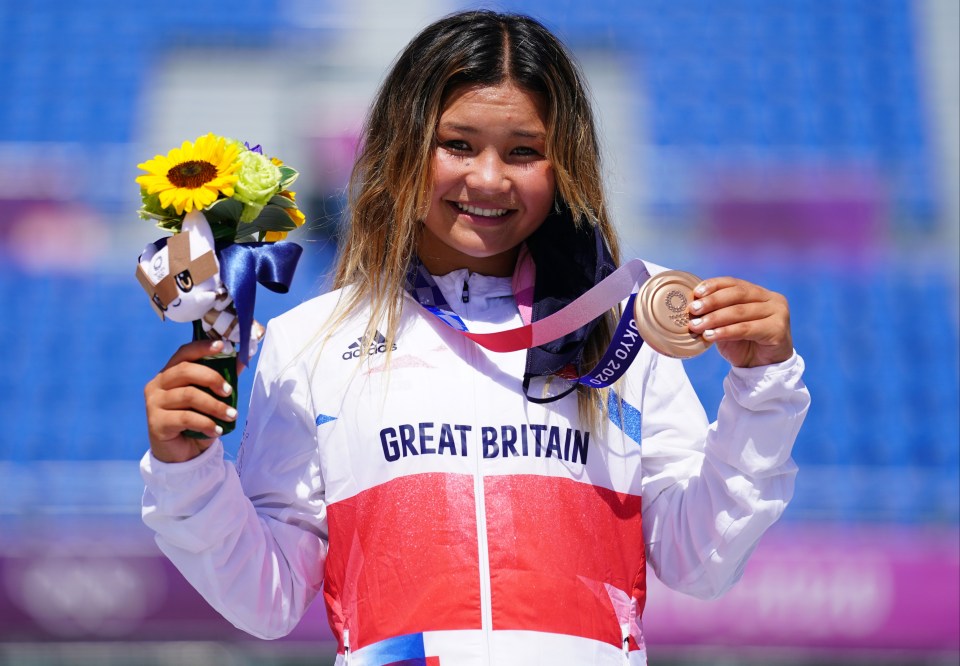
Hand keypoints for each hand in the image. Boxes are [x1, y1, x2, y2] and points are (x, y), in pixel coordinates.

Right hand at [144, 339, 239, 462]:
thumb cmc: (196, 421)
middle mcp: (157, 384)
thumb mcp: (210, 399)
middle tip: (229, 391)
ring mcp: (154, 403)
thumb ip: (223, 379)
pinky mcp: (156, 422)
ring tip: (231, 415)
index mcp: (169, 373)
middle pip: (186, 371)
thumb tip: (243, 359)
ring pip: (189, 395)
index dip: (203, 347)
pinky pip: (186, 418)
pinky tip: (217, 430)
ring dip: (215, 406)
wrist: (181, 454)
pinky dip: (206, 423)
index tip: (223, 346)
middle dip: (212, 378)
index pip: (184, 353)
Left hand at [686, 277, 792, 367]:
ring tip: (696, 326)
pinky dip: (725, 332)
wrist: (762, 368)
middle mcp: (772, 299)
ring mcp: (778, 313)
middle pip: (737, 294)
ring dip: (714, 318)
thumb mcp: (726, 325)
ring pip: (740, 311)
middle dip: (712, 301)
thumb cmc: (743, 344)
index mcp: (759, 293)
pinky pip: (746, 329)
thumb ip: (716, 313)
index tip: (695, 293)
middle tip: (693, 309)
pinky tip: (710, 336)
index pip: (734, 283)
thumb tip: (692, 307)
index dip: (714, 286)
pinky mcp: (778, 329)